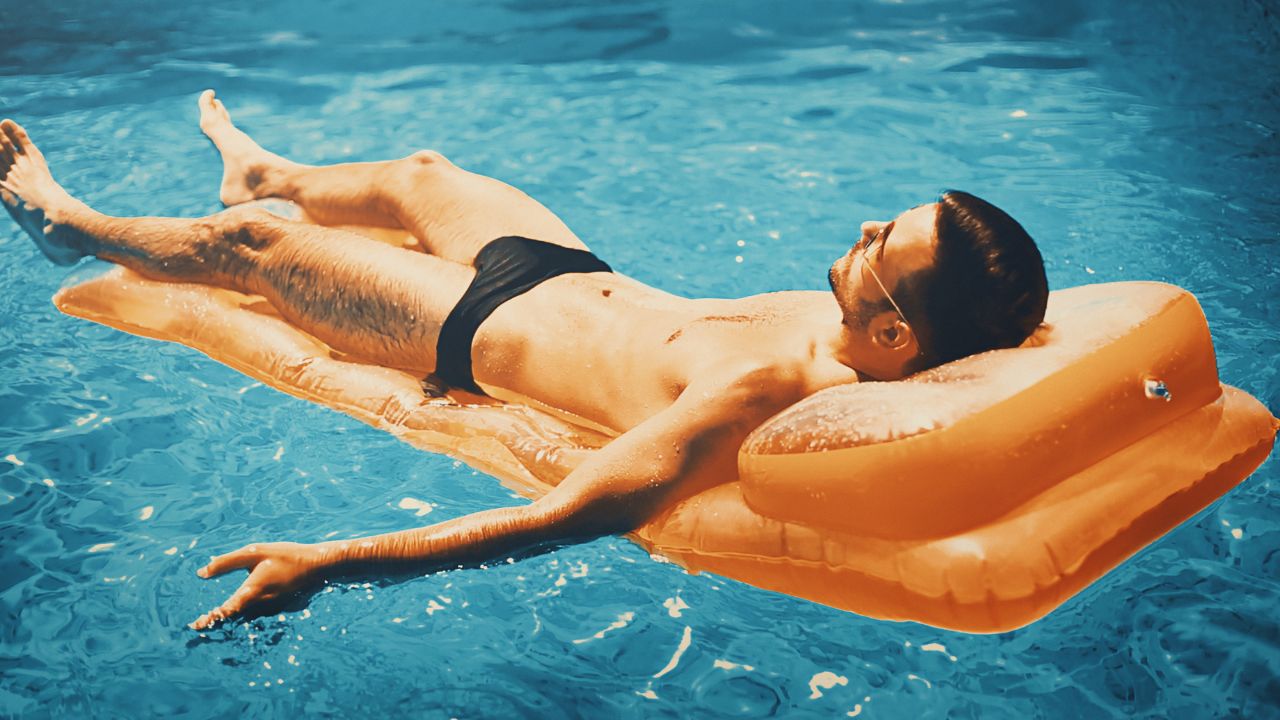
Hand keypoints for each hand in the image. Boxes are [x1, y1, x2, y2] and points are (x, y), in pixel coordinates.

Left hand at [191, 541, 328, 629]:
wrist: (321, 566)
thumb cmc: (287, 556)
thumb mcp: (254, 553)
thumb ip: (225, 563)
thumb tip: (201, 573)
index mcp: (250, 593)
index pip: (223, 613)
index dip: (208, 620)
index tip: (194, 626)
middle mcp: (260, 607)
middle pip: (235, 617)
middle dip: (220, 619)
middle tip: (207, 620)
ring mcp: (273, 610)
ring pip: (251, 615)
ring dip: (239, 613)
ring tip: (229, 610)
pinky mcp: (284, 608)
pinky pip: (266, 611)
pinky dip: (257, 608)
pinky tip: (262, 596)